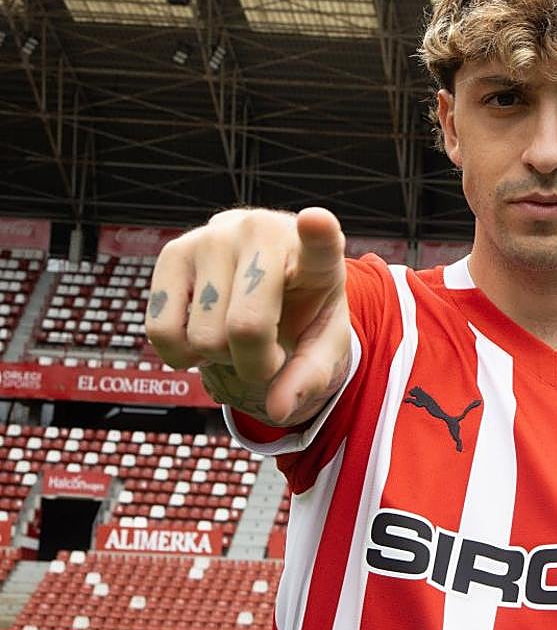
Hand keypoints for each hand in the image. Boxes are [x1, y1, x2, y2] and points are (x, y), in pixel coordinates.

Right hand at [145, 207, 351, 427]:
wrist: (270, 275)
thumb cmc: (303, 308)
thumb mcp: (323, 342)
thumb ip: (311, 376)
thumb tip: (277, 409)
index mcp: (315, 254)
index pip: (320, 242)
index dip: (318, 233)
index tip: (317, 220)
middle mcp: (262, 232)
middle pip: (244, 329)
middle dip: (255, 364)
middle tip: (268, 352)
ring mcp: (212, 237)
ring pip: (203, 337)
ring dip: (220, 357)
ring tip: (237, 332)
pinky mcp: (172, 251)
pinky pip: (161, 331)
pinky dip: (181, 354)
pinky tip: (204, 330)